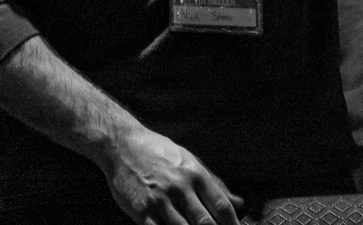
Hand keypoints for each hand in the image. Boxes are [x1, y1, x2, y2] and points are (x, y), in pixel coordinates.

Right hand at [102, 125, 242, 224]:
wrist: (123, 146)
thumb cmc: (159, 153)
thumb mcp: (190, 162)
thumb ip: (214, 184)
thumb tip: (239, 203)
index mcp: (195, 174)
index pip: (221, 205)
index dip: (233, 224)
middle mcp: (180, 187)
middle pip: (205, 222)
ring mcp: (160, 200)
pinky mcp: (142, 211)